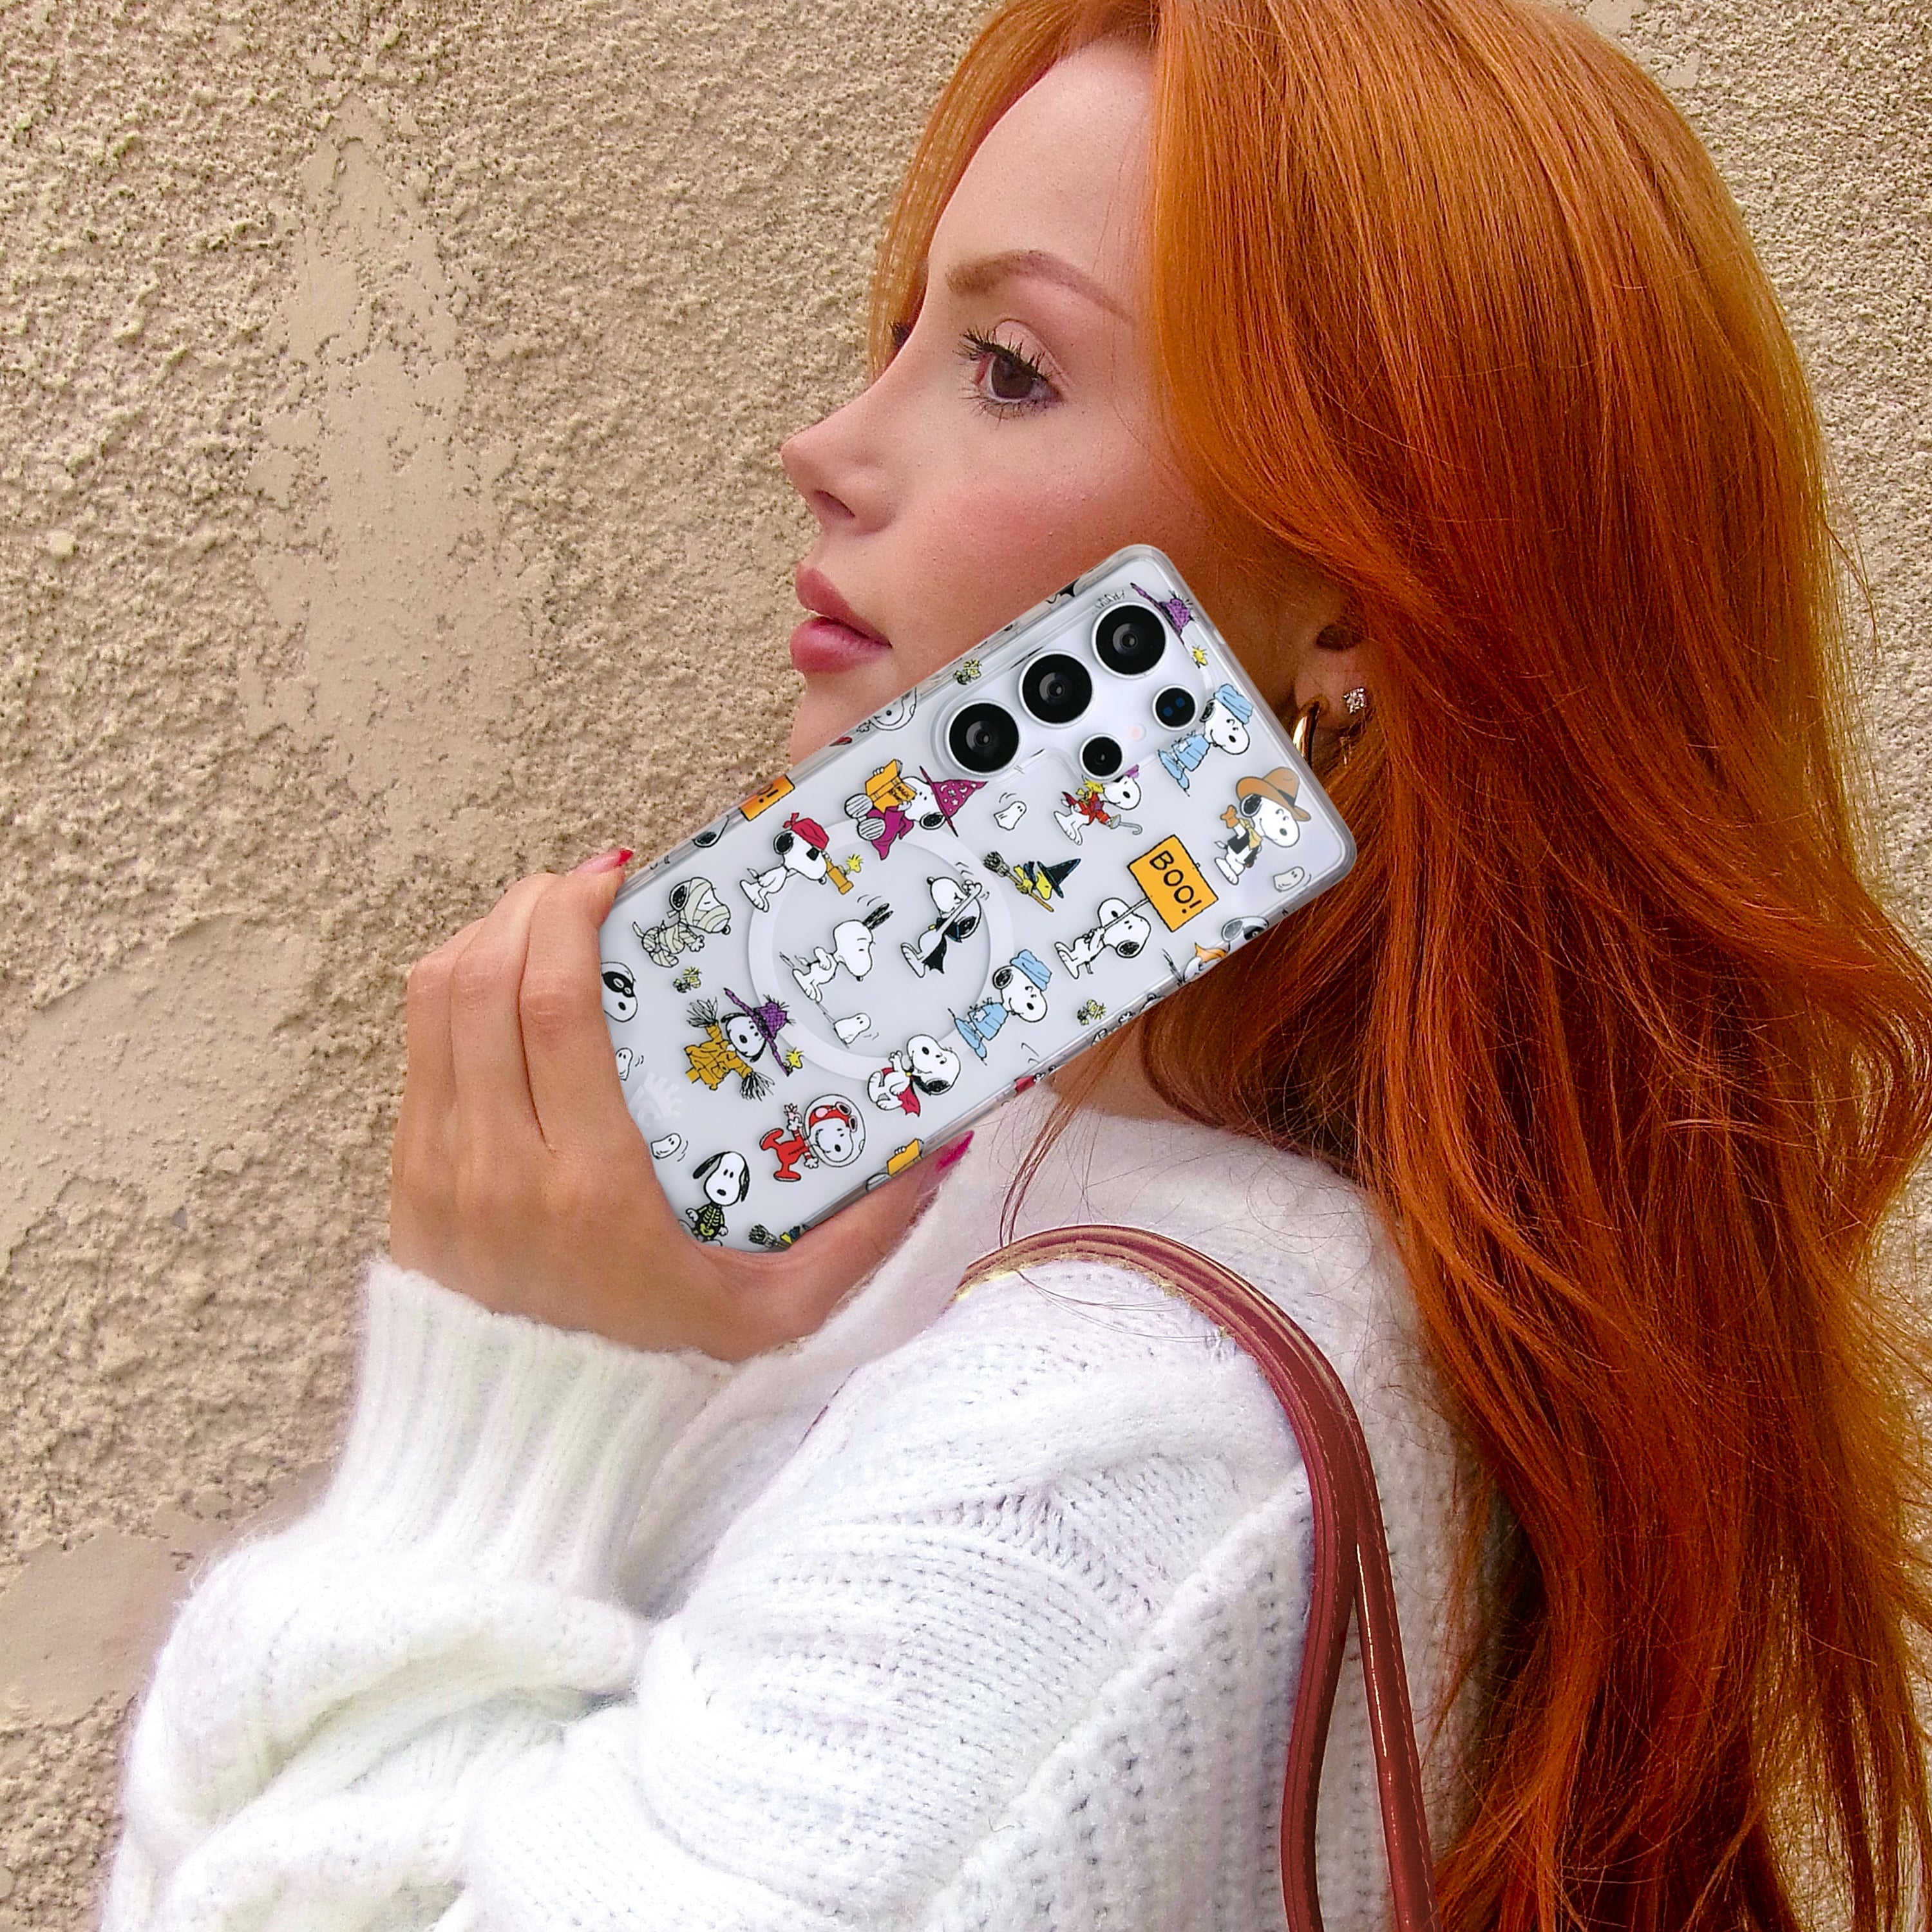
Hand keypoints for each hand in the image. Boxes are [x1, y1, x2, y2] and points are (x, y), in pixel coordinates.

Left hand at [390, 851, 954, 1361]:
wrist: (517, 1450)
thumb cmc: (652, 1372)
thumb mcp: (774, 1316)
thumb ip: (861, 1238)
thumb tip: (943, 1155)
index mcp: (587, 1185)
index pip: (550, 1005)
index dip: (570, 916)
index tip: (613, 874)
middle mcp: (497, 1164)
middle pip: (482, 978)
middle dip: (529, 903)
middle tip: (587, 883)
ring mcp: (439, 1170)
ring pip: (434, 1000)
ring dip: (483, 934)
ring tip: (543, 918)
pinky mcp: (407, 1181)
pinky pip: (414, 1049)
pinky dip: (451, 990)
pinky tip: (501, 983)